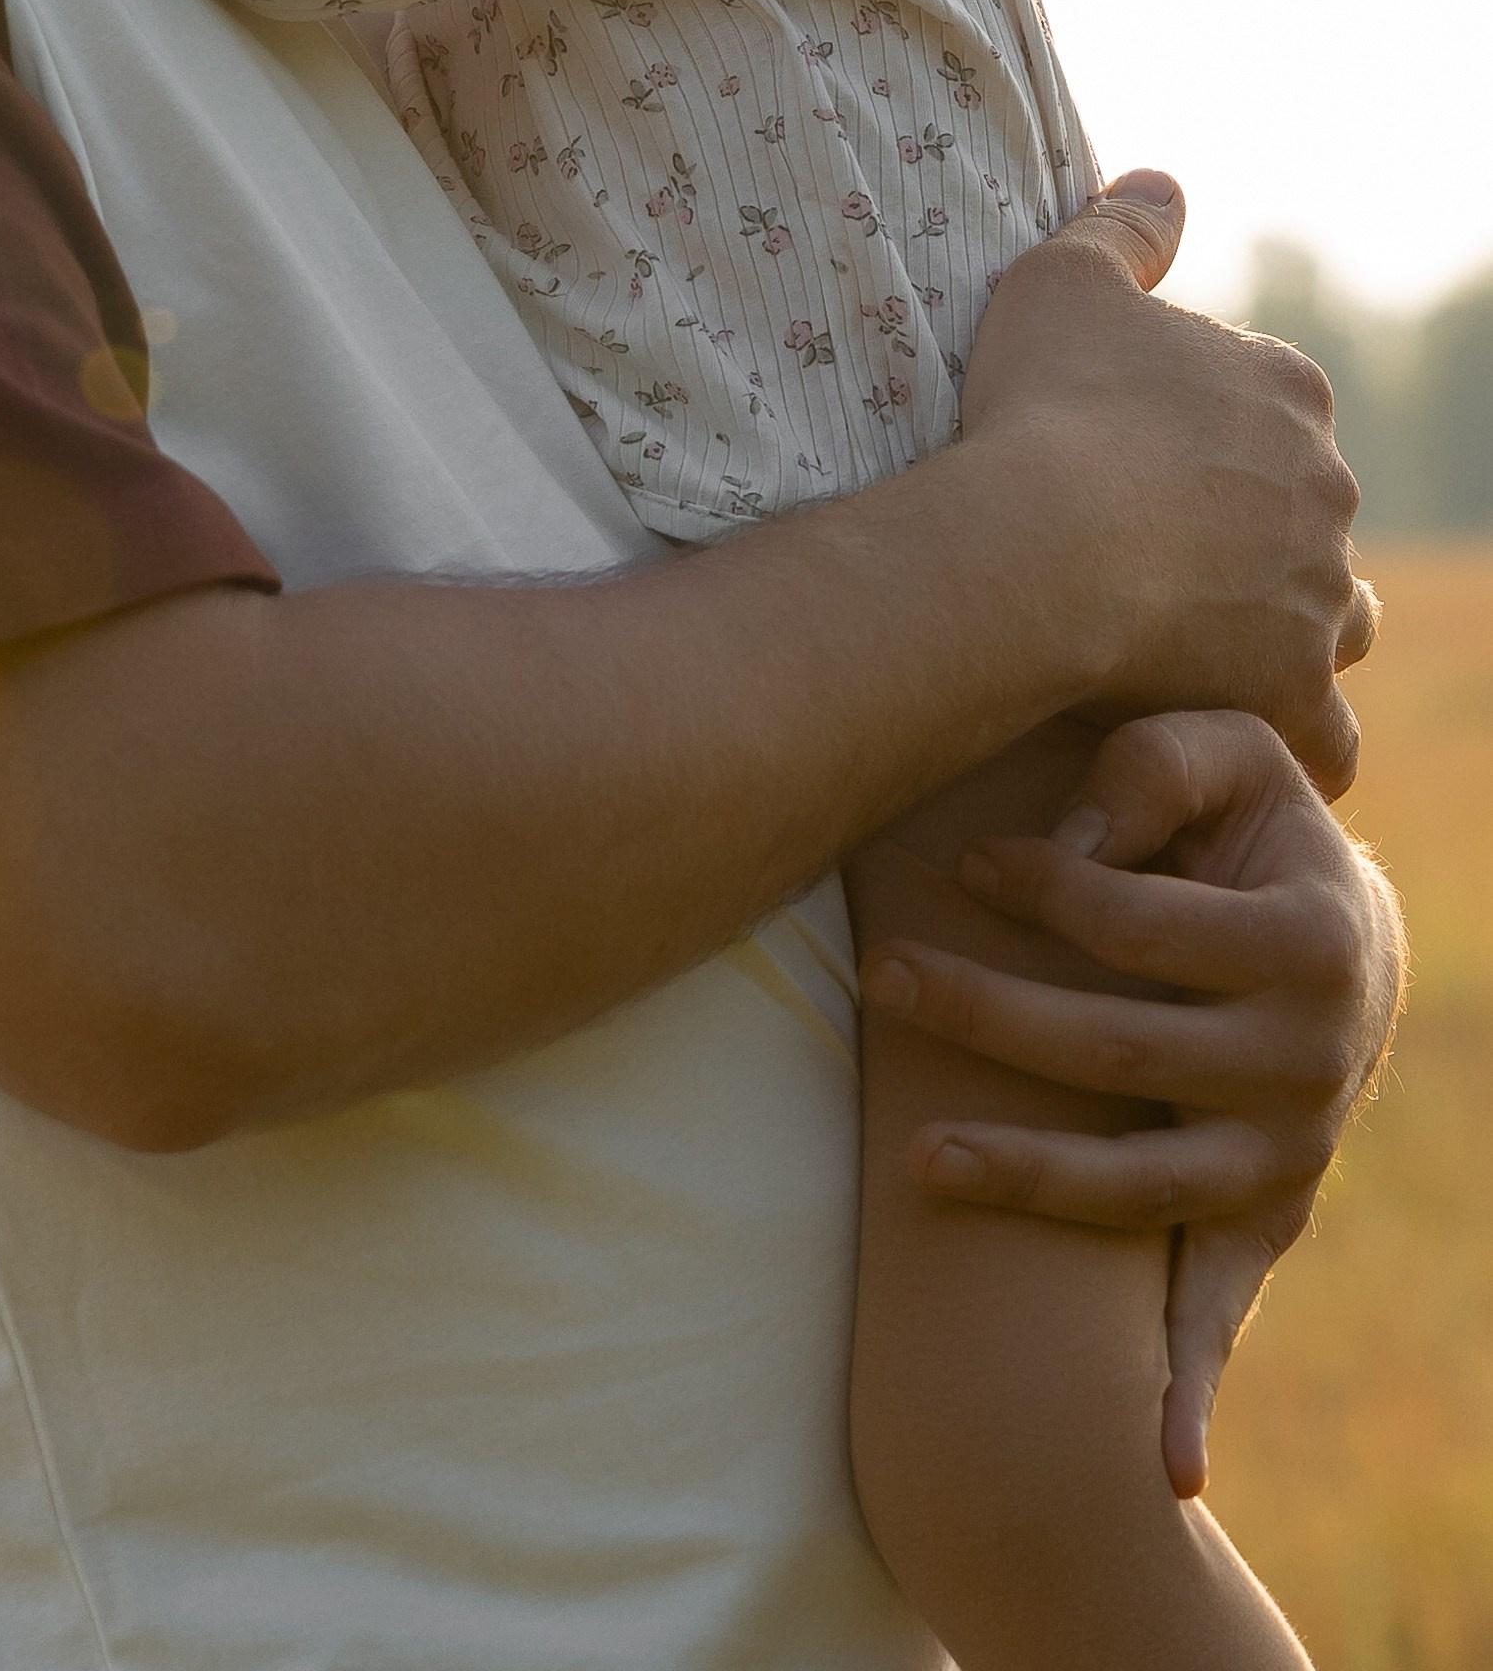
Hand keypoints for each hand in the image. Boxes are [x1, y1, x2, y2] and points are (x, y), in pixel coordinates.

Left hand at [863, 709, 1404, 1494]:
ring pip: (1140, 1187)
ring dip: (1026, 1179)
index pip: (1138, 926)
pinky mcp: (1263, 1216)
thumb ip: (1155, 760)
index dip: (1042, 884)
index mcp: (1307, 945)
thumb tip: (1077, 826)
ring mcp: (1285, 1154)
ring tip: (914, 1159)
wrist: (1338, 935)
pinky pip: (1221, 1310)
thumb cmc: (1248, 825)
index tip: (964, 858)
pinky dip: (1194, 1389)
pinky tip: (1162, 1467)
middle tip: (878, 975)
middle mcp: (1308, 1064)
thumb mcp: (1225, 749)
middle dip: (986, 1013)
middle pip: (1117, 1053)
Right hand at [960, 172, 1374, 791]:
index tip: (1137, 463)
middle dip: (1252, 533)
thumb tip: (1161, 181)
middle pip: (1305, 514)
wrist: (1040, 540)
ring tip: (1208, 645)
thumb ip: (1122, 228)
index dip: (1204, 438)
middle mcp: (1329, 488)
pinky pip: (1321, 729)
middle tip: (1154, 559)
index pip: (1270, 411)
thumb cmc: (1044, 403)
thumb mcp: (1062, 279)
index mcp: (1289, 388)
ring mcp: (1319, 592)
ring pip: (1331, 616)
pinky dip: (1297, 734)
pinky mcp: (1294, 684)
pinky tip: (1242, 731)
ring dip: (1290, 627)